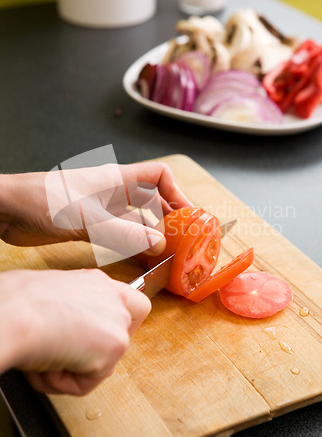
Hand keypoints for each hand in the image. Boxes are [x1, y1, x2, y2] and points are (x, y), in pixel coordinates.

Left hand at [0, 162, 191, 257]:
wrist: (8, 209)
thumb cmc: (42, 201)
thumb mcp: (86, 217)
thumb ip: (123, 232)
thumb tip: (158, 244)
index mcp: (117, 180)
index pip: (158, 176)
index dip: (176, 192)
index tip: (188, 215)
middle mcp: (114, 194)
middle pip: (152, 202)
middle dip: (168, 219)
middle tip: (183, 242)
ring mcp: (103, 211)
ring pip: (137, 222)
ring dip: (152, 237)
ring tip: (167, 256)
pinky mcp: (91, 227)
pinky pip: (121, 236)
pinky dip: (134, 246)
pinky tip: (141, 260)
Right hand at [0, 268, 150, 394]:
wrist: (13, 311)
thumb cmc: (20, 300)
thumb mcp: (55, 296)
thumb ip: (77, 308)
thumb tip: (68, 327)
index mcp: (99, 283)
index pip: (134, 304)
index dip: (122, 325)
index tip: (102, 338)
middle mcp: (114, 299)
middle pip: (119, 338)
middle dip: (90, 355)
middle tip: (60, 353)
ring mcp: (118, 323)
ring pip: (101, 364)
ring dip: (69, 369)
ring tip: (44, 355)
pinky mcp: (114, 347)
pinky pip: (87, 382)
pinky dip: (63, 383)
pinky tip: (47, 364)